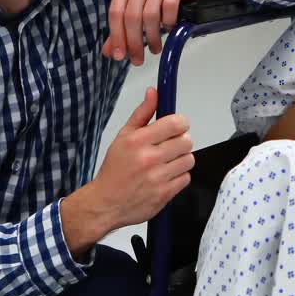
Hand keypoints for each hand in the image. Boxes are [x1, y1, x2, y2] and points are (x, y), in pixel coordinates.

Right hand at [62, 88, 194, 255]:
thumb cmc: (114, 170)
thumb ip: (142, 113)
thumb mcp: (124, 136)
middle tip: (169, 147)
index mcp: (138, 141)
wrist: (105, 203)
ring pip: (189, 160)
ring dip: (181, 160)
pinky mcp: (164, 194)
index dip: (181, 123)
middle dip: (180, 142)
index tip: (177, 127)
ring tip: (166, 162)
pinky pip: (186, 178)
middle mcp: (149, 158)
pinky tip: (165, 176)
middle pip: (186, 141)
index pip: (176, 123)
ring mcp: (157, 177)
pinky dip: (178, 176)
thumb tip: (154, 92)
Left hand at [102, 0, 223, 64]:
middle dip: (134, 41)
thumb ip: (124, 24)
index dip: (116, 36)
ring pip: (150, 14)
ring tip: (155, 49)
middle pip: (131, 15)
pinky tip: (169, 29)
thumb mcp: (141, 1)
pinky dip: (168, 23)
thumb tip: (110, 51)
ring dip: (152, 37)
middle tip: (138, 59)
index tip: (119, 55)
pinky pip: (169, 7)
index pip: (115, 12)